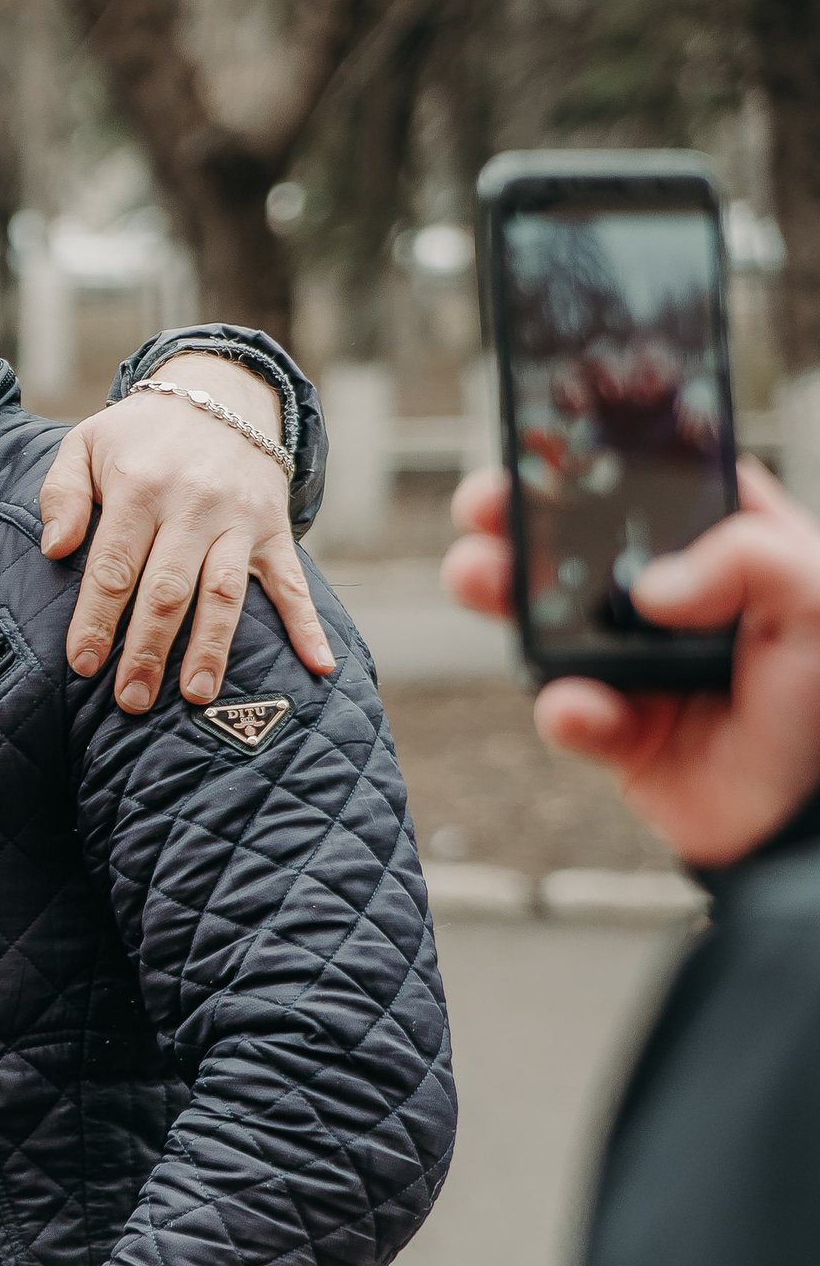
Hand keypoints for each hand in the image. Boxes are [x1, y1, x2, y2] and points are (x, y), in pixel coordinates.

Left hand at [39, 353, 335, 709]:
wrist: (220, 393)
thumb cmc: (139, 434)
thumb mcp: (85, 445)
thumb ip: (60, 495)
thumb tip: (53, 549)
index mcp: (140, 487)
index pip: (115, 567)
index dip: (98, 619)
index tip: (83, 664)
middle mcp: (194, 505)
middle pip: (169, 590)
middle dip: (148, 650)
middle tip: (130, 700)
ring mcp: (239, 519)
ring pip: (225, 593)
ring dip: (211, 648)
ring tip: (196, 696)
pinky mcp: (273, 528)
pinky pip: (292, 581)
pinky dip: (307, 625)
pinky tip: (318, 666)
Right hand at [445, 458, 819, 866]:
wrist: (812, 820)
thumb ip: (749, 558)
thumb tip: (651, 589)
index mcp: (728, 551)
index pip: (656, 486)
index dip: (598, 460)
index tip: (547, 444)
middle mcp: (675, 601)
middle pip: (579, 544)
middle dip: (517, 520)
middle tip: (483, 506)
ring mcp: (635, 662)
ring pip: (546, 618)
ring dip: (501, 594)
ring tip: (478, 578)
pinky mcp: (615, 728)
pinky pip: (568, 710)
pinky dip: (566, 709)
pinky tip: (582, 707)